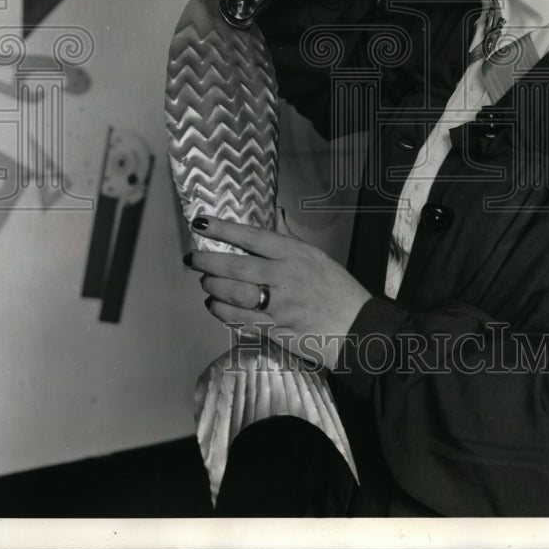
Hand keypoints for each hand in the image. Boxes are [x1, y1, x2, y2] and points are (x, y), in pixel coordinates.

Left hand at [184, 214, 371, 369]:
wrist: (356, 328)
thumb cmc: (338, 290)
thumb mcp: (317, 256)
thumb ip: (289, 240)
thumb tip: (274, 218)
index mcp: (295, 254)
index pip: (252, 237)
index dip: (223, 229)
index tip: (202, 223)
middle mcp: (285, 276)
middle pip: (236, 266)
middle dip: (208, 261)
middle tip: (193, 258)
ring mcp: (278, 305)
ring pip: (233, 293)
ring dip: (213, 287)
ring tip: (206, 282)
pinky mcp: (274, 330)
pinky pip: (239, 319)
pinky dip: (221, 311)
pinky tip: (215, 305)